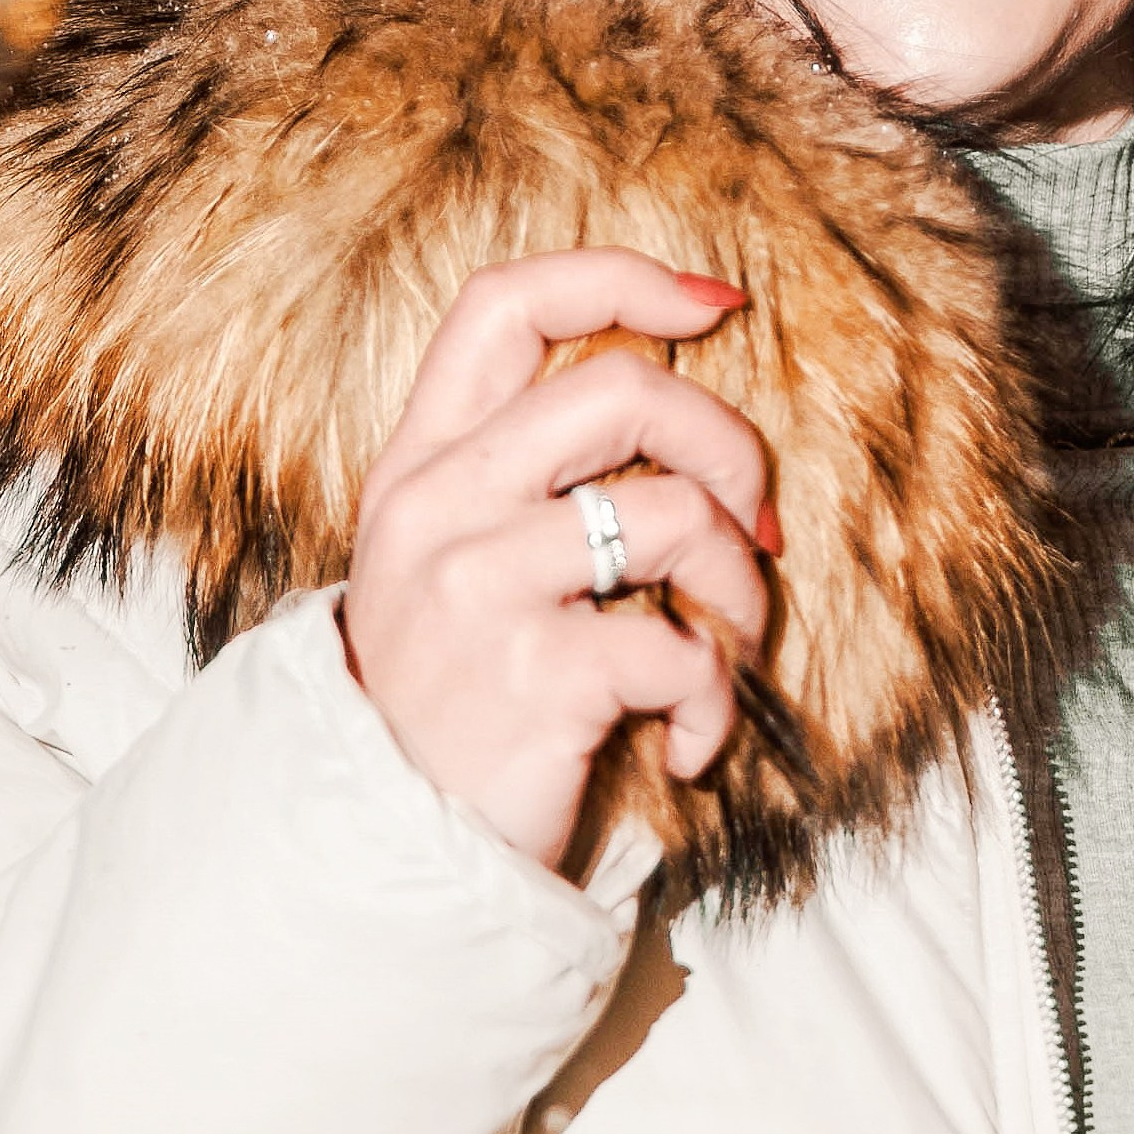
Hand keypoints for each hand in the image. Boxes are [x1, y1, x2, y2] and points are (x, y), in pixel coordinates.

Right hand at [341, 249, 777, 868]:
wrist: (380, 857)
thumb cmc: (453, 697)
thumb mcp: (445, 561)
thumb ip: (521, 474)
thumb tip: (682, 403)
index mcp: (419, 462)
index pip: (504, 304)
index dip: (618, 277)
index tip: (712, 305)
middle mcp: (437, 508)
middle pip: (623, 387)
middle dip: (728, 447)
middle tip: (752, 527)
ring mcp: (477, 590)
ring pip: (673, 513)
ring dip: (740, 587)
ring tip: (728, 640)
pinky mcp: (533, 679)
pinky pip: (681, 648)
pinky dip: (716, 697)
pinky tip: (693, 741)